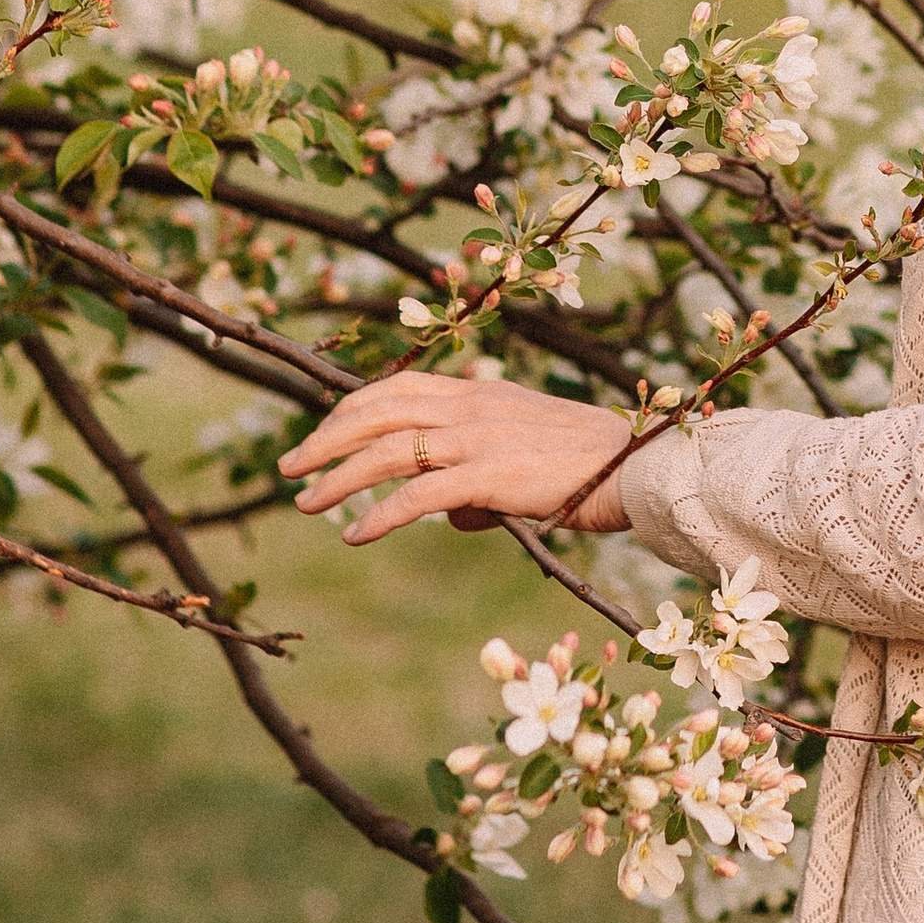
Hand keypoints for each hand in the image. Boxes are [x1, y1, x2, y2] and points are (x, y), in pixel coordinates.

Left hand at [279, 376, 637, 545]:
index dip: (353, 407)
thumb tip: (452, 515)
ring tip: (304, 503)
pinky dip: (379, 515)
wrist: (635, 466)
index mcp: (481, 391)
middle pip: (379, 412)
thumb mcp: (524, 454)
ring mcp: (478, 437)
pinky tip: (354, 536)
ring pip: (387, 450)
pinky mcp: (488, 475)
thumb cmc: (588, 464)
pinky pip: (418, 496)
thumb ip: (479, 474)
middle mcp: (472, 405)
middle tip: (288, 467)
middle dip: (326, 439)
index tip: (322, 432)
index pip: (400, 386)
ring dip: (337, 477)